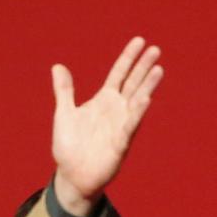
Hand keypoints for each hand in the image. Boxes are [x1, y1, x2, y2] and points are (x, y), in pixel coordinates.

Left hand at [49, 37, 164, 215]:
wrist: (72, 175)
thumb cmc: (70, 146)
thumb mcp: (64, 113)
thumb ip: (64, 90)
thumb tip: (58, 66)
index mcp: (103, 100)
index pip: (119, 73)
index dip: (128, 57)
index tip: (140, 41)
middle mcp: (116, 110)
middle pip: (132, 83)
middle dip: (143, 67)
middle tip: (156, 50)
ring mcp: (120, 125)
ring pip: (136, 101)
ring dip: (147, 85)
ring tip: (158, 69)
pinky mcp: (121, 143)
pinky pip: (130, 125)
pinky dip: (137, 112)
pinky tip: (146, 99)